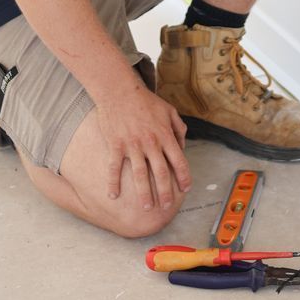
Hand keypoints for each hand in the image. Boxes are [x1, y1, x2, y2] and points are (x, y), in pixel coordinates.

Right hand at [95, 81, 190, 209]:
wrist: (120, 91)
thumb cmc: (145, 100)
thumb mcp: (169, 110)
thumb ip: (178, 128)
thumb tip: (182, 146)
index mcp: (165, 135)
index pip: (179, 161)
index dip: (184, 177)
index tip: (185, 189)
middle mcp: (151, 143)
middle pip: (161, 173)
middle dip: (165, 192)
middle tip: (166, 207)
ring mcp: (133, 145)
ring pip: (140, 175)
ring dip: (143, 194)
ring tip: (146, 208)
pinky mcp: (116, 145)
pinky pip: (115, 168)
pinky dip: (113, 183)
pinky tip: (114, 195)